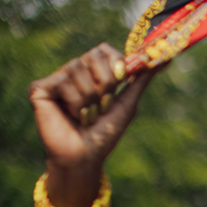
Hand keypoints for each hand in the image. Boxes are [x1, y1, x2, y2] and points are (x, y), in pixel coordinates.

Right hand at [28, 43, 157, 206]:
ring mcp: (55, 79)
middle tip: (102, 105)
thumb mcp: (128, 102)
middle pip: (93, 55)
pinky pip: (64, 83)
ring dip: (91, 99)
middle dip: (106, 84)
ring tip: (86, 115)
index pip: (104, 50)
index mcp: (92, 73)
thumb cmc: (105, 133)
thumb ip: (143, 78)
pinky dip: (76, 104)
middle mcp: (73, 72)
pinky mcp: (39, 88)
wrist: (86, 157)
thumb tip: (167, 56)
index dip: (116, 63)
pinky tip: (72, 116)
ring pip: (78, 70)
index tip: (121, 80)